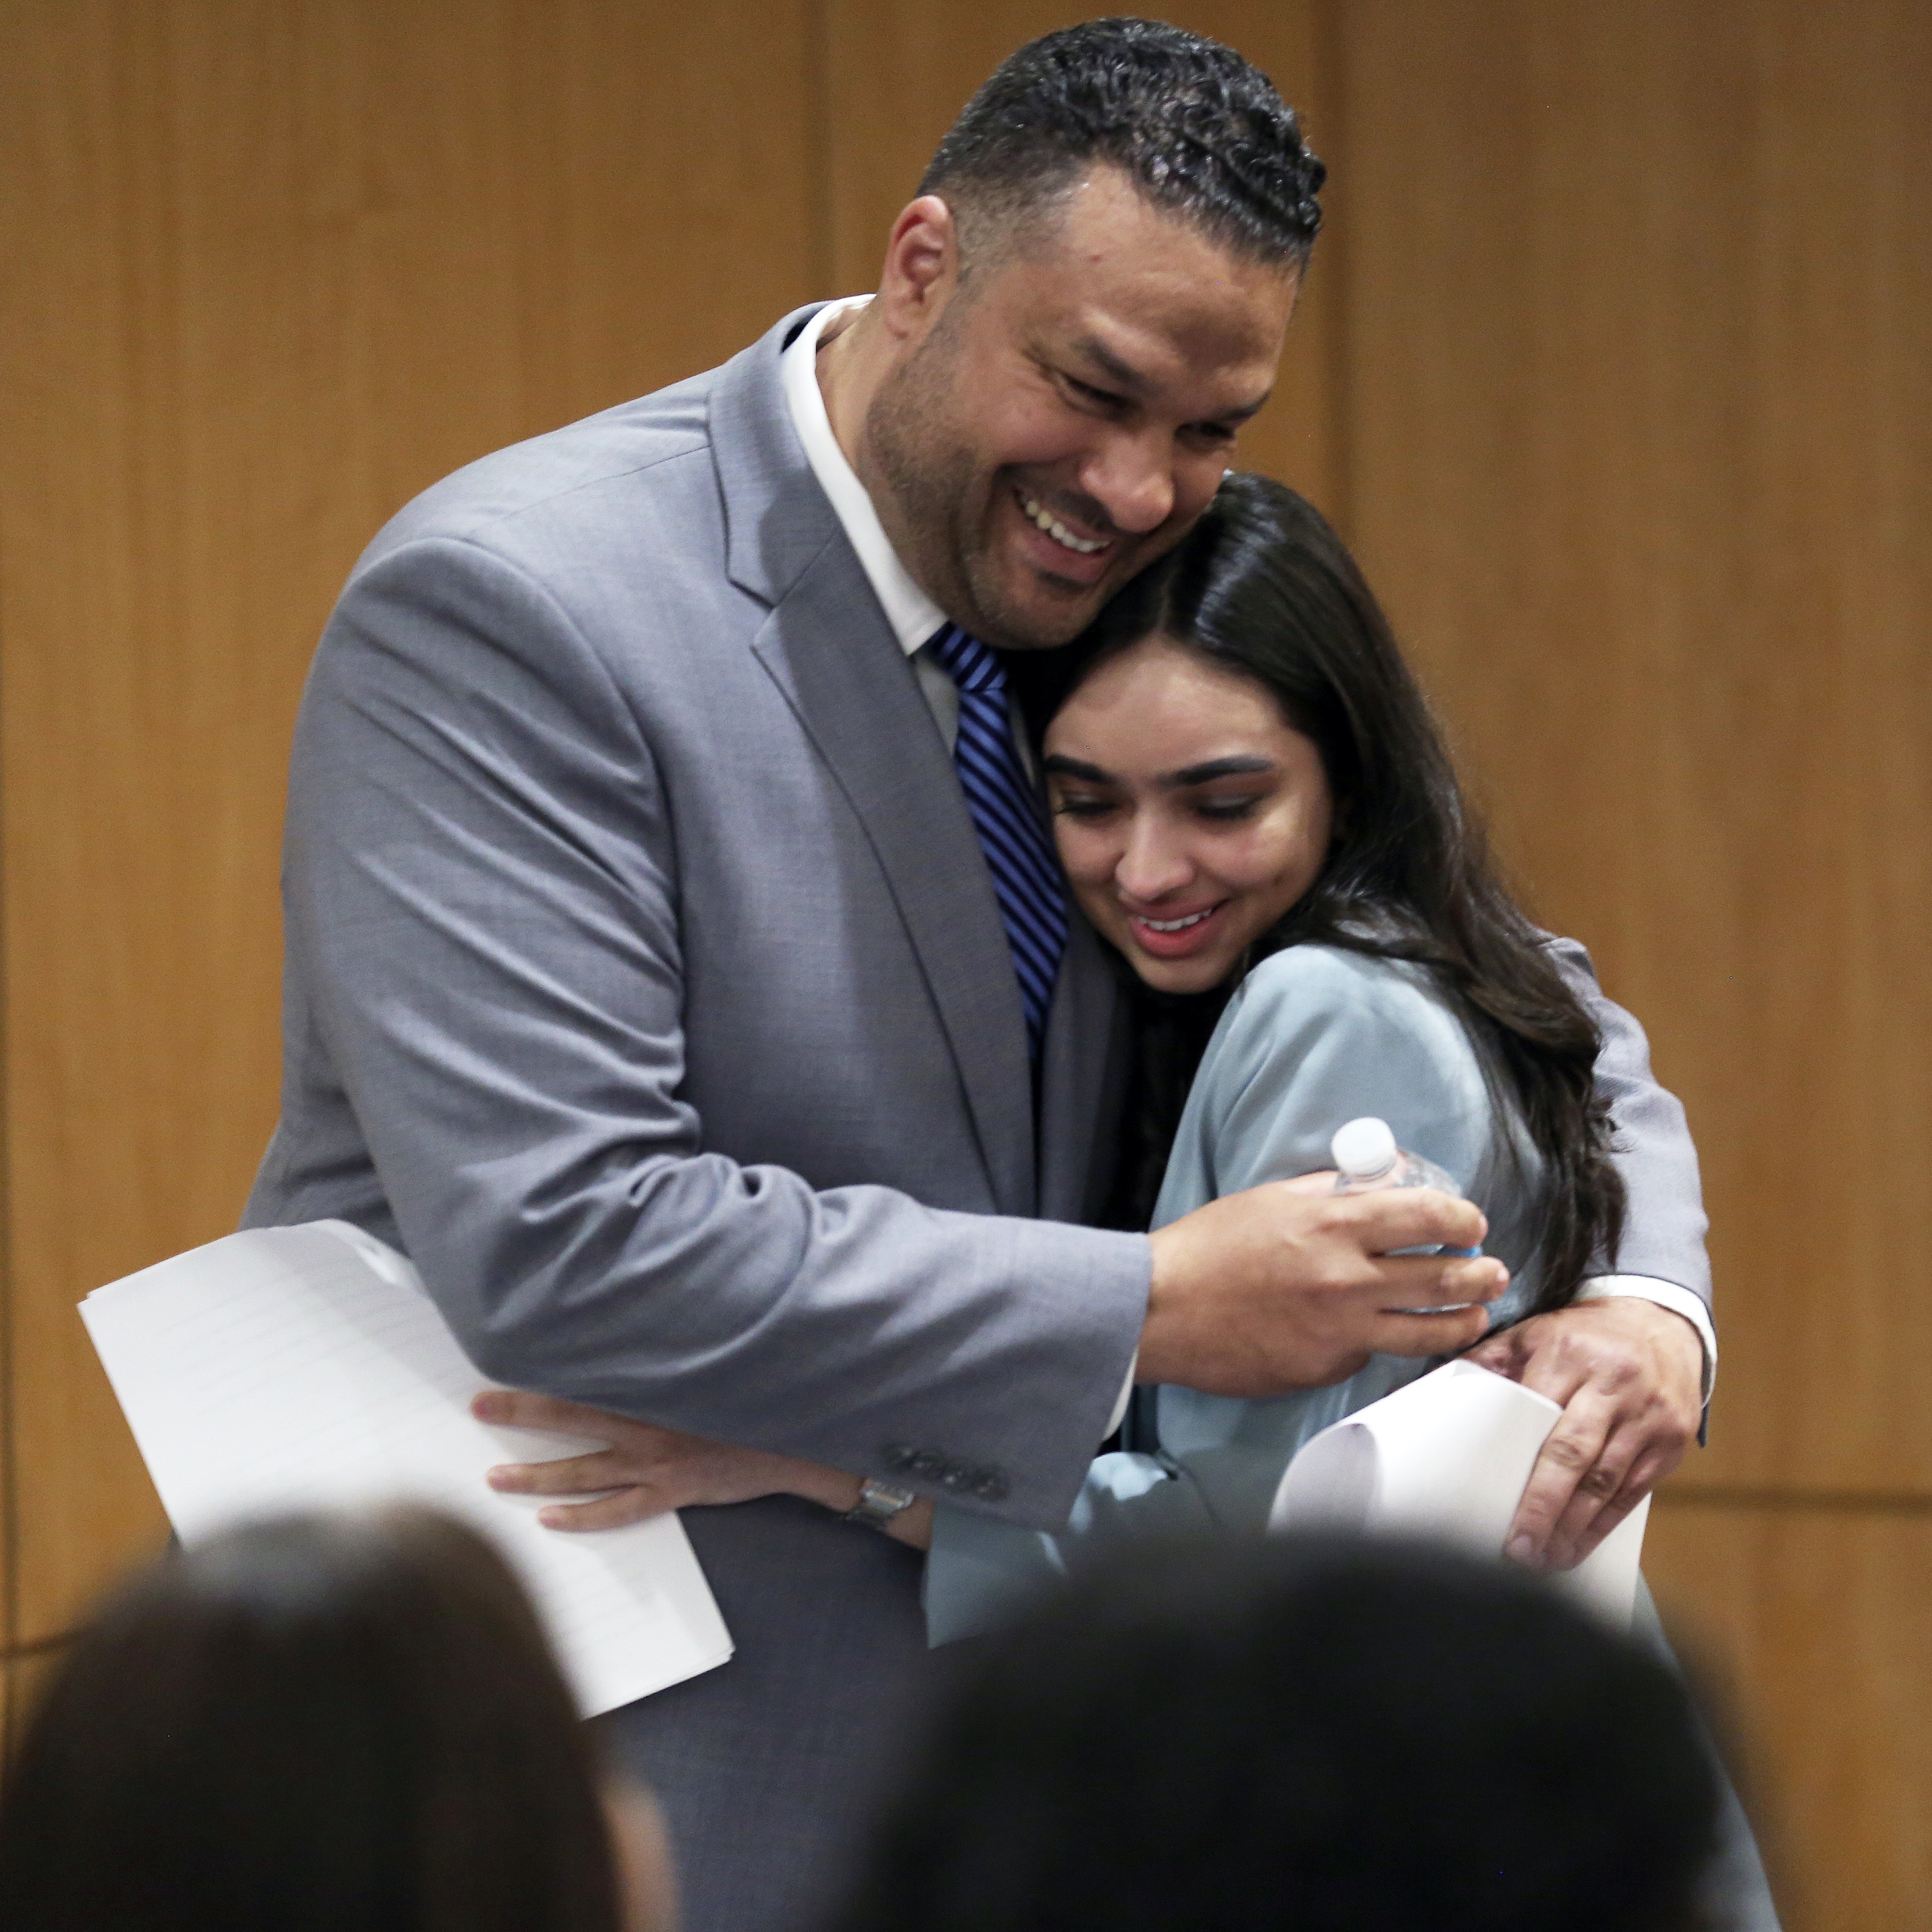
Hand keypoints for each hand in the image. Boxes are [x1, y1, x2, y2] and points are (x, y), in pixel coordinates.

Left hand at [474, 1388, 861, 1530]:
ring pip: (583, 1472)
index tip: (506, 1360)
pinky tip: (550, 1518)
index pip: (585, 1375)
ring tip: (495, 1478)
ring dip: (536, 1474)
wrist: (795, 1436)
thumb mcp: (705, 1363)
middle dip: (521, 1413)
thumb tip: (623, 1336)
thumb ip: (664, 1356)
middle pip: (571, 1419)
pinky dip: (581, 1517)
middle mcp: (648, 1424)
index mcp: (653, 1387)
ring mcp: (657, 1463)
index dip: (544, 1369)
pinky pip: (618, 1511)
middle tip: (478, 1408)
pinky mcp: (673, 1492)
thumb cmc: (749, 1394)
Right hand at [1139, 1177, 1508, 1396]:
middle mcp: (1346, 1279)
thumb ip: (1331, 1191)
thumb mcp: (1272, 1200)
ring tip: (1477, 1312)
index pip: (1426, 1216)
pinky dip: (1385, 1342)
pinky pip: (1371, 1354)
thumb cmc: (1209, 1248)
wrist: (1162, 1311)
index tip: (1471, 1223)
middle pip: (1443, 1278)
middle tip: (1493, 1270)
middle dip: (1481, 1273)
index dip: (1462, 1218)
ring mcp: (1340, 1331)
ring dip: (1464, 1319)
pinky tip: (1387, 1334)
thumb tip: (1382, 1183)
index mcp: (1333, 1225)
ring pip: (1428, 1331)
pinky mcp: (1325, 1368)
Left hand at [1466, 1298, 1703, 1570]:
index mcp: (1570, 1355)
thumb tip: (1444, 1389)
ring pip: (1608, 1482)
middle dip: (1547, 1507)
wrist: (1661, 1324)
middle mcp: (1613, 1385)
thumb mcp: (1536, 1332)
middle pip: (1577, 1455)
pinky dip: (1605, 1524)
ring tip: (1544, 1560)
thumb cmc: (1584, 1336)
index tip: (1495, 1504)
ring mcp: (1649, 1416)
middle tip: (1521, 1550)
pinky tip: (1578, 1546)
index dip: (1522, 1465)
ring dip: (1575, 1528)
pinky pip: (1634, 1492)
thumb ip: (1492, 1359)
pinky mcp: (1672, 1442)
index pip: (1539, 1415)